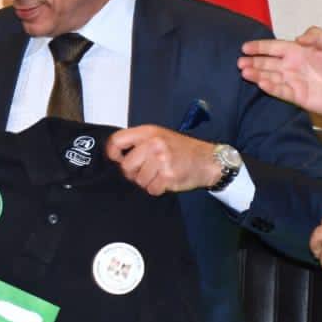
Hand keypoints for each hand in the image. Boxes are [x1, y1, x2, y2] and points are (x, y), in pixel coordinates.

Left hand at [106, 125, 220, 195]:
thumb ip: (139, 142)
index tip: (117, 160)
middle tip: (146, 170)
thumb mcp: (159, 136)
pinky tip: (166, 180)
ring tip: (160, 174)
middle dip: (134, 173)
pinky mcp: (168, 176)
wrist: (208, 160)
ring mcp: (161, 160)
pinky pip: (151, 189)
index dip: (113, 153)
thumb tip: (116, 155)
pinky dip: (157, 189)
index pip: (117, 140)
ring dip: (147, 181)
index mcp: (148, 132)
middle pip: (126, 166)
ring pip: (138, 180)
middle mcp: (154, 144)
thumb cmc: (182, 149)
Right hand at [237, 27, 321, 117]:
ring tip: (244, 72)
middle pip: (267, 62)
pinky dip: (270, 87)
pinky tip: (261, 82)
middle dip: (253, 61)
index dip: (259, 47)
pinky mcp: (295, 96)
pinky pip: (279, 91)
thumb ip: (316, 36)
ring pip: (269, 76)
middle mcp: (291, 66)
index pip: (274, 48)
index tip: (245, 47)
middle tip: (239, 62)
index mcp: (297, 52)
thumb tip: (297, 38)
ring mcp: (292, 81)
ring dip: (256, 74)